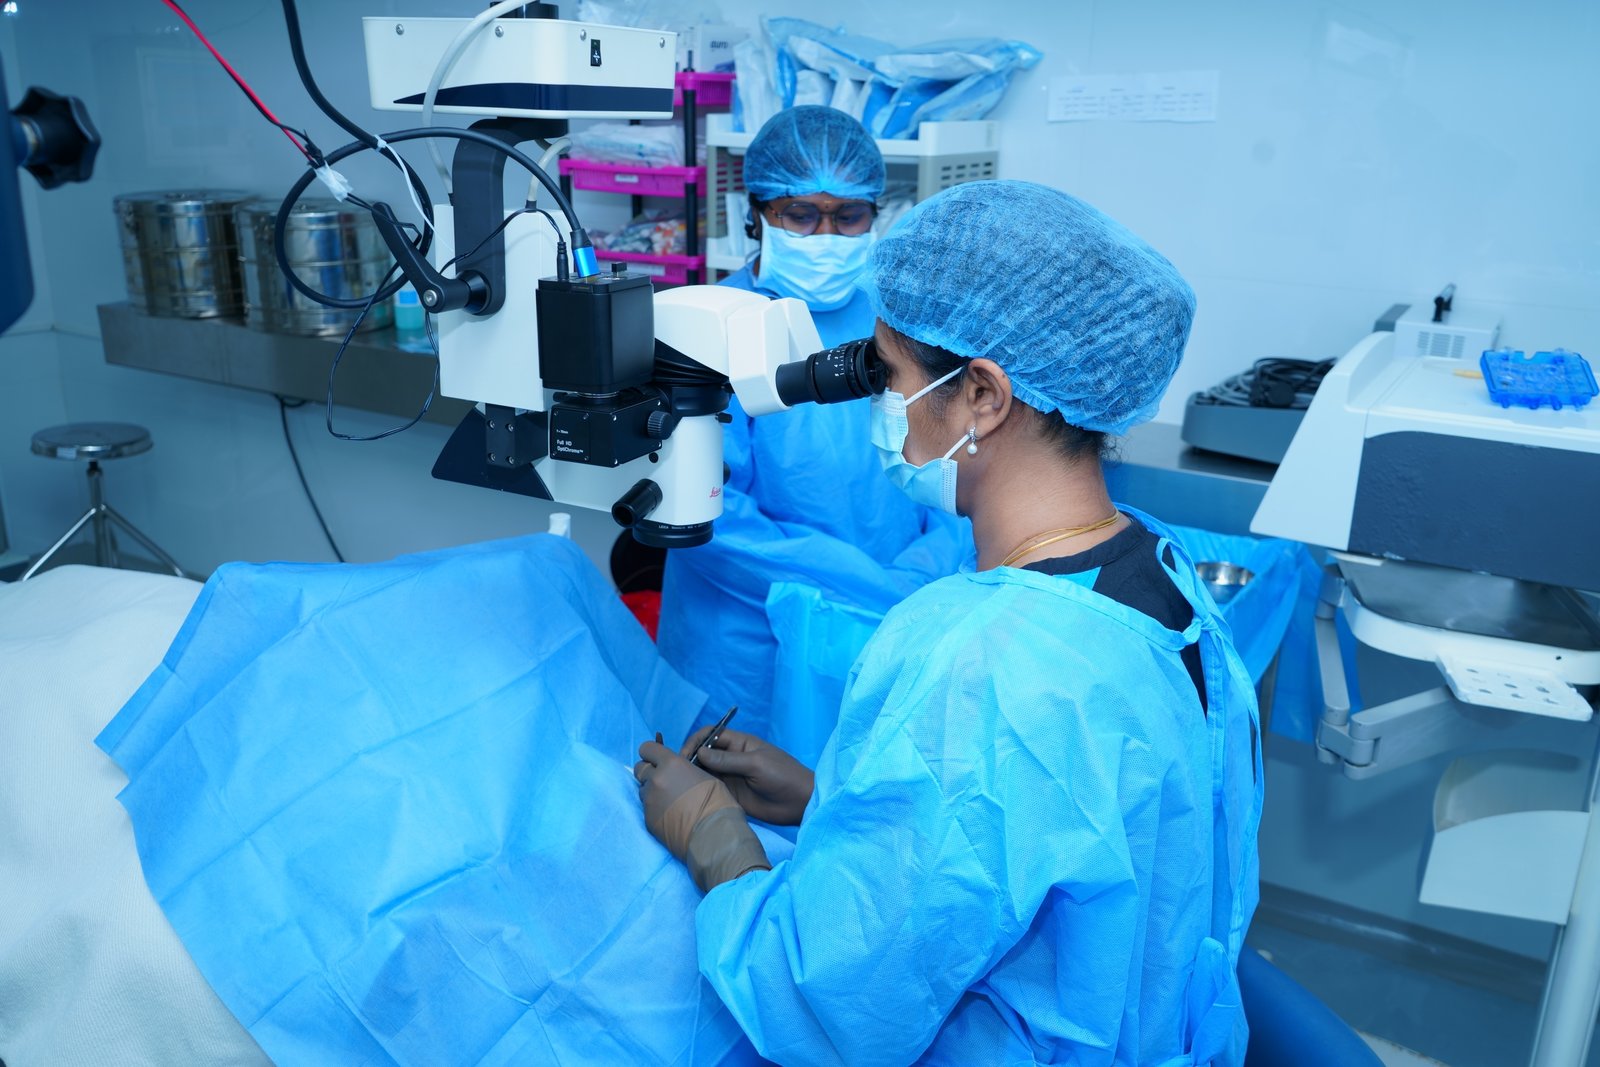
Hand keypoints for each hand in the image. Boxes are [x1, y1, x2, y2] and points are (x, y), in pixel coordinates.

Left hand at [635, 739, 735, 860]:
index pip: (647, 748)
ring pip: (643, 790)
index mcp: (671, 764)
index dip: (652, 753)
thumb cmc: (717, 803)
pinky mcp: (648, 820)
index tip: (659, 760)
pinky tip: (671, 816)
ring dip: (652, 791)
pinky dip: (656, 809)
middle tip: (664, 780)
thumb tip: (678, 772)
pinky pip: (647, 809)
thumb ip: (684, 769)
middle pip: (640, 768)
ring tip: (670, 801)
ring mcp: (649, 801)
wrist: (713, 835)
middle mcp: (655, 780)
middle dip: (649, 771)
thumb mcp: (705, 776)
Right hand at [679, 727, 814, 826]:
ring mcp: (730, 776)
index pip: (710, 735)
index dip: (696, 741)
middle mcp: (731, 758)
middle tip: (679, 772)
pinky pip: (711, 788)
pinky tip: (691, 795)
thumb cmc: (783, 776)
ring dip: (693, 775)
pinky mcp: (730, 794)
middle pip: (703, 753)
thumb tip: (699, 753)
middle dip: (690, 758)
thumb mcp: (756, 764)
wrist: (799, 803)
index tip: (685, 755)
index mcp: (739, 743)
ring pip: (704, 771)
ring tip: (681, 784)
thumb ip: (728, 760)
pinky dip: (700, 789)